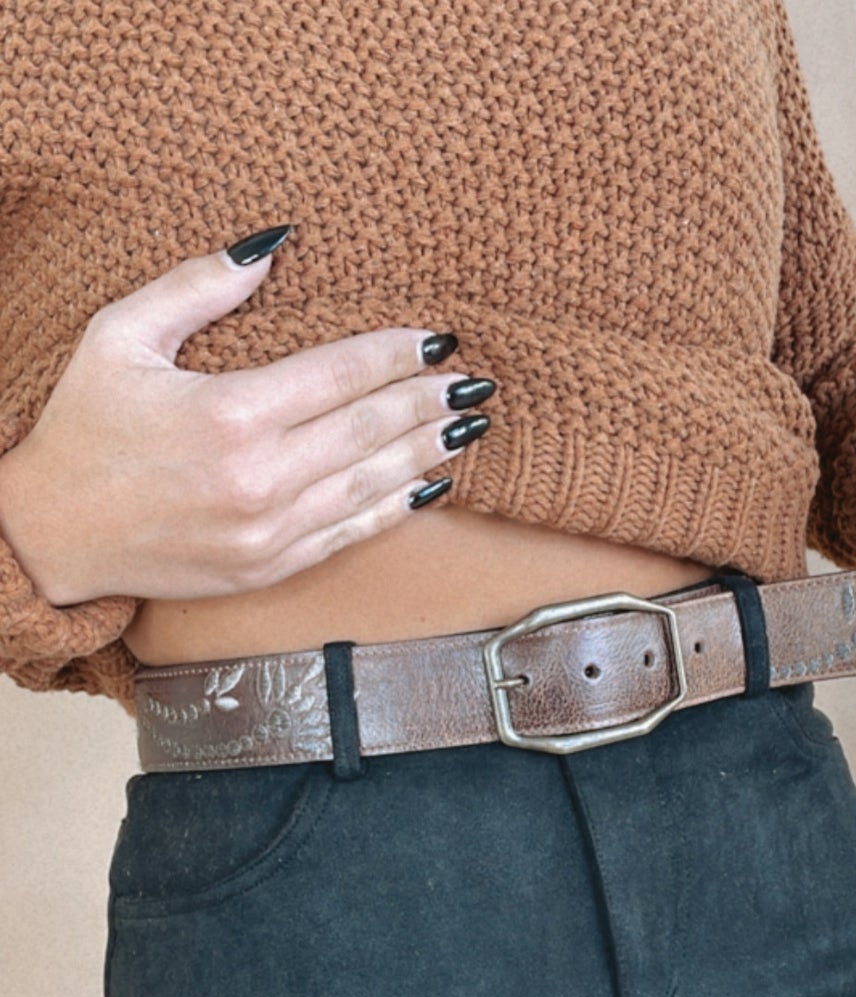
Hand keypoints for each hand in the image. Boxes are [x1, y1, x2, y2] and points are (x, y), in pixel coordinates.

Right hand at [0, 239, 492, 607]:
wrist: (53, 536)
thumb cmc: (83, 429)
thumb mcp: (121, 336)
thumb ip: (200, 286)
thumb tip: (276, 243)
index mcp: (227, 414)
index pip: (339, 375)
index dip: (395, 353)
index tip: (438, 339)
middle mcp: (257, 479)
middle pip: (368, 430)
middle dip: (428, 401)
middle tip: (477, 381)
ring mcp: (267, 533)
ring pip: (370, 484)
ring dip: (428, 452)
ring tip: (471, 425)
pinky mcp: (267, 569)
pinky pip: (349, 534)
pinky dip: (396, 507)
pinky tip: (431, 484)